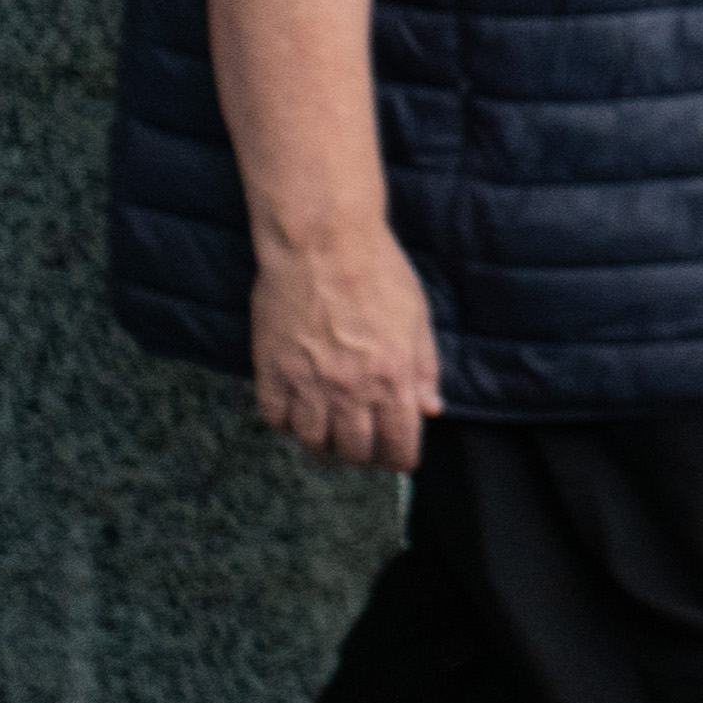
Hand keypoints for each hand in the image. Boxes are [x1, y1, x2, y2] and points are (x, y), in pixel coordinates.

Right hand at [246, 220, 442, 474]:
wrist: (323, 243)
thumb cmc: (379, 273)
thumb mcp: (418, 319)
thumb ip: (424, 369)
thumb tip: (431, 409)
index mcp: (393, 379)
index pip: (399, 446)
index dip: (399, 460)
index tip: (396, 459)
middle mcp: (350, 389)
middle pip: (354, 452)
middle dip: (361, 458)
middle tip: (360, 450)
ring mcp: (307, 382)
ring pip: (311, 441)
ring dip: (321, 445)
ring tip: (327, 436)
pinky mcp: (271, 369)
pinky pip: (274, 417)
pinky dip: (284, 422)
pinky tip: (295, 411)